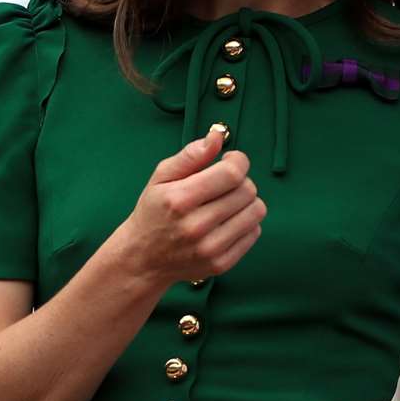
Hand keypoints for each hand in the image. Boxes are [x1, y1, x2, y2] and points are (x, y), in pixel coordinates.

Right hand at [117, 126, 265, 290]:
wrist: (143, 258)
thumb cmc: (154, 212)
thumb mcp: (161, 177)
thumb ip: (191, 155)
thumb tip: (217, 136)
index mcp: (180, 200)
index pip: (232, 174)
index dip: (238, 161)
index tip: (230, 160)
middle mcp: (196, 226)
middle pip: (248, 191)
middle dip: (241, 180)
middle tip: (224, 184)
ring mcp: (210, 249)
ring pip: (256, 211)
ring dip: (247, 201)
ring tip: (227, 202)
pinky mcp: (221, 264)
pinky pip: (254, 233)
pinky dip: (246, 222)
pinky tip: (227, 221)